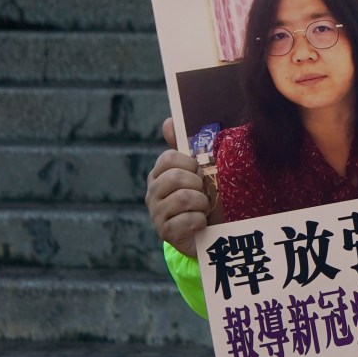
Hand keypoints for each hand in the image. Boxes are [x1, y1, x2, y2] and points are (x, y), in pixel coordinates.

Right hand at [145, 118, 209, 256]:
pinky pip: (188, 221)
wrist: (203, 235)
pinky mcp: (166, 233)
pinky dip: (200, 221)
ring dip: (202, 203)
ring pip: (184, 198)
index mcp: (159, 175)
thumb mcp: (194, 173)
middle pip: (176, 178)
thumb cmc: (199, 198)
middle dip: (198, 184)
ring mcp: (157, 214)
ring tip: (204, 208)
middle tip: (204, 193)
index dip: (189, 163)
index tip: (198, 172)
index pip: (168, 158)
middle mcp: (153, 193)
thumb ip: (183, 148)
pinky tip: (201, 223)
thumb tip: (169, 121)